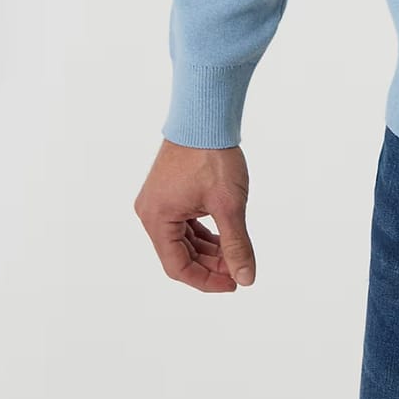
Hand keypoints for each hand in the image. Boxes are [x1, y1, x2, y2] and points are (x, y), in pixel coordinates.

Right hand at [134, 138, 256, 291]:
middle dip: (210, 264)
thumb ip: (237, 244)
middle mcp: (151, 212)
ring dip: (208, 249)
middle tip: (239, 270)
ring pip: (184, 238)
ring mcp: (159, 199)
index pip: (177, 267)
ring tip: (235, 255)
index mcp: (157, 219)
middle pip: (180, 253)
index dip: (206, 281)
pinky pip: (185, 221)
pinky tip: (224, 235)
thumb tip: (246, 278)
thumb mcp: (229, 205)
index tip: (233, 284)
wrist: (206, 113)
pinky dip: (204, 231)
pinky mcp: (169, 189)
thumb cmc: (213, 155)